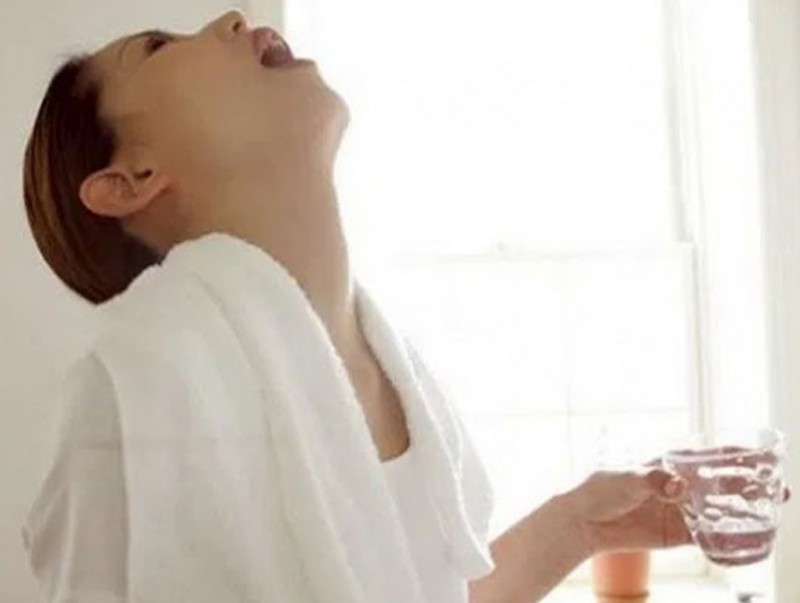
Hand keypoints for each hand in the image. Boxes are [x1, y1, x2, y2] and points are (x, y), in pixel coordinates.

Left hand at [562, 459, 791, 556]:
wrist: (584, 522)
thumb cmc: (600, 490)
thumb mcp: (625, 479)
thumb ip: (653, 481)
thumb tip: (678, 485)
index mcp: (669, 465)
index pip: (708, 457)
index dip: (735, 455)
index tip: (762, 455)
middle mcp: (679, 487)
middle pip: (722, 485)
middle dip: (750, 487)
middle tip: (779, 490)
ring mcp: (680, 511)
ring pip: (719, 511)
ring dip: (744, 512)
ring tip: (772, 513)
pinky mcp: (676, 534)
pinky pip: (706, 537)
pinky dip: (725, 539)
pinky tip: (746, 540)